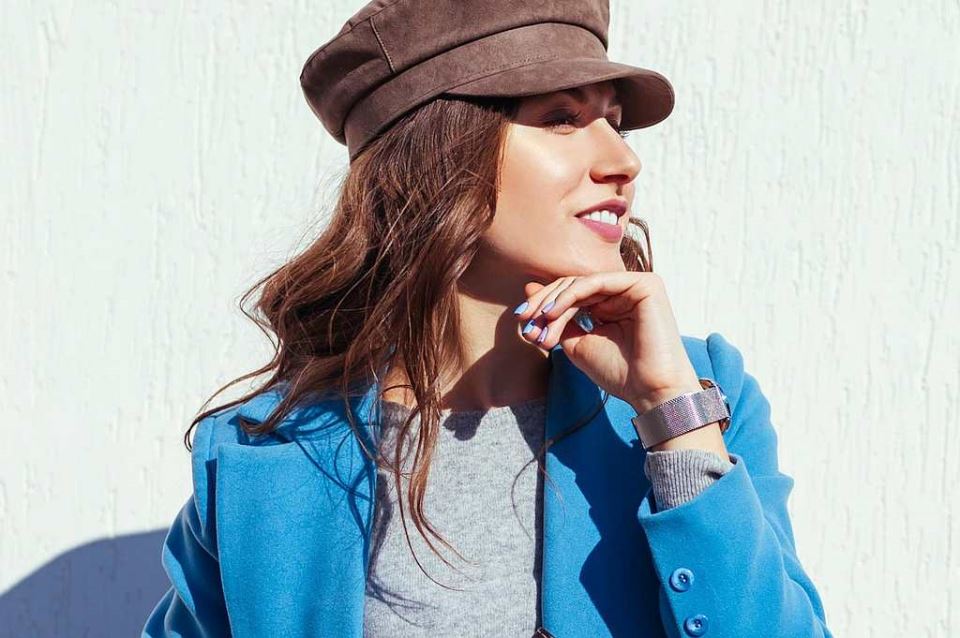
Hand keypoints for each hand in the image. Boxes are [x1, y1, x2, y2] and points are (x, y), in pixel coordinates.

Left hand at [514, 272, 701, 412]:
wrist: (650, 391)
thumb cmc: (618, 373)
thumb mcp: (576, 343)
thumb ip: (556, 317)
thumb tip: (529, 288)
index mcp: (611, 303)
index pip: (571, 294)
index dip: (544, 305)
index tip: (522, 321)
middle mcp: (624, 291)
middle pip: (574, 285)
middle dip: (545, 302)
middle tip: (524, 319)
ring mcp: (635, 285)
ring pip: (582, 283)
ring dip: (554, 302)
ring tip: (539, 321)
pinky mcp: (645, 284)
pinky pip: (597, 282)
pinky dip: (571, 295)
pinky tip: (553, 312)